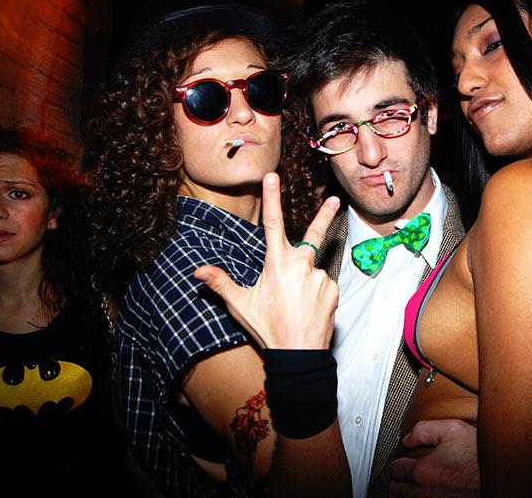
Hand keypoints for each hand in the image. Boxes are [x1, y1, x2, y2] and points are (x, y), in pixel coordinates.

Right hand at [194, 172, 339, 348]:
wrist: (298, 355)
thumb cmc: (267, 329)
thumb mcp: (240, 305)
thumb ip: (220, 283)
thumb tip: (197, 270)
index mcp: (277, 264)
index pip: (272, 224)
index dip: (272, 198)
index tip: (273, 177)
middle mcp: (301, 265)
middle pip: (313, 234)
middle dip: (324, 214)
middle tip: (334, 200)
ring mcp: (320, 276)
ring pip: (312, 270)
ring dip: (306, 281)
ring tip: (296, 306)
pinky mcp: (333, 289)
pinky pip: (323, 284)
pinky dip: (316, 292)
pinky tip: (308, 308)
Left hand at [389, 419, 479, 497]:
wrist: (503, 477)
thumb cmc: (481, 456)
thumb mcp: (453, 429)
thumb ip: (424, 429)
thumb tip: (408, 438)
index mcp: (422, 472)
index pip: (396, 469)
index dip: (400, 461)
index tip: (407, 459)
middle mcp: (425, 493)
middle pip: (396, 491)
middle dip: (401, 480)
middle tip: (410, 473)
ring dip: (410, 493)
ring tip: (421, 484)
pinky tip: (434, 492)